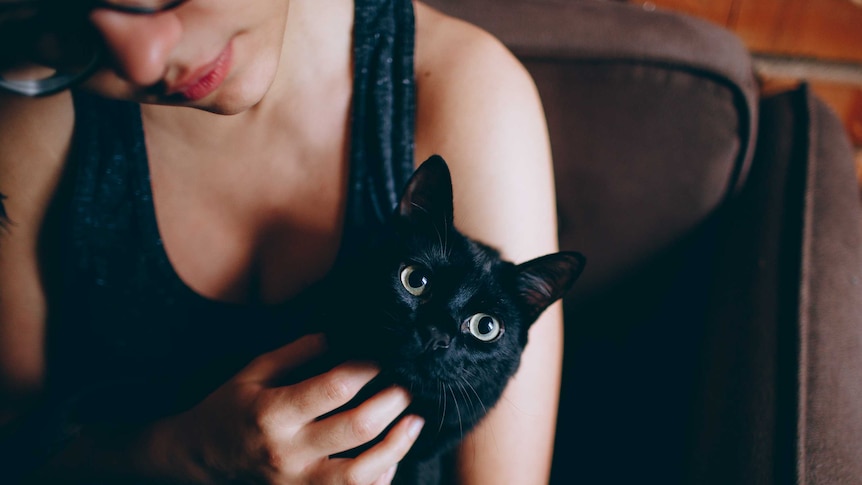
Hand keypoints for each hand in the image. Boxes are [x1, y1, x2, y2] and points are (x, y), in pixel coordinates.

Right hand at [157, 334, 423, 483]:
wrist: (198, 462)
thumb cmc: (229, 410)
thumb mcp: (252, 373)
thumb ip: (295, 354)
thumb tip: (340, 336)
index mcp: (273, 413)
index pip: (334, 387)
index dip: (367, 367)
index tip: (384, 354)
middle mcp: (288, 452)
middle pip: (357, 427)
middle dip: (393, 401)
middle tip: (410, 384)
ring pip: (363, 474)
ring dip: (398, 445)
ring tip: (415, 422)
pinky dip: (381, 478)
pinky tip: (392, 457)